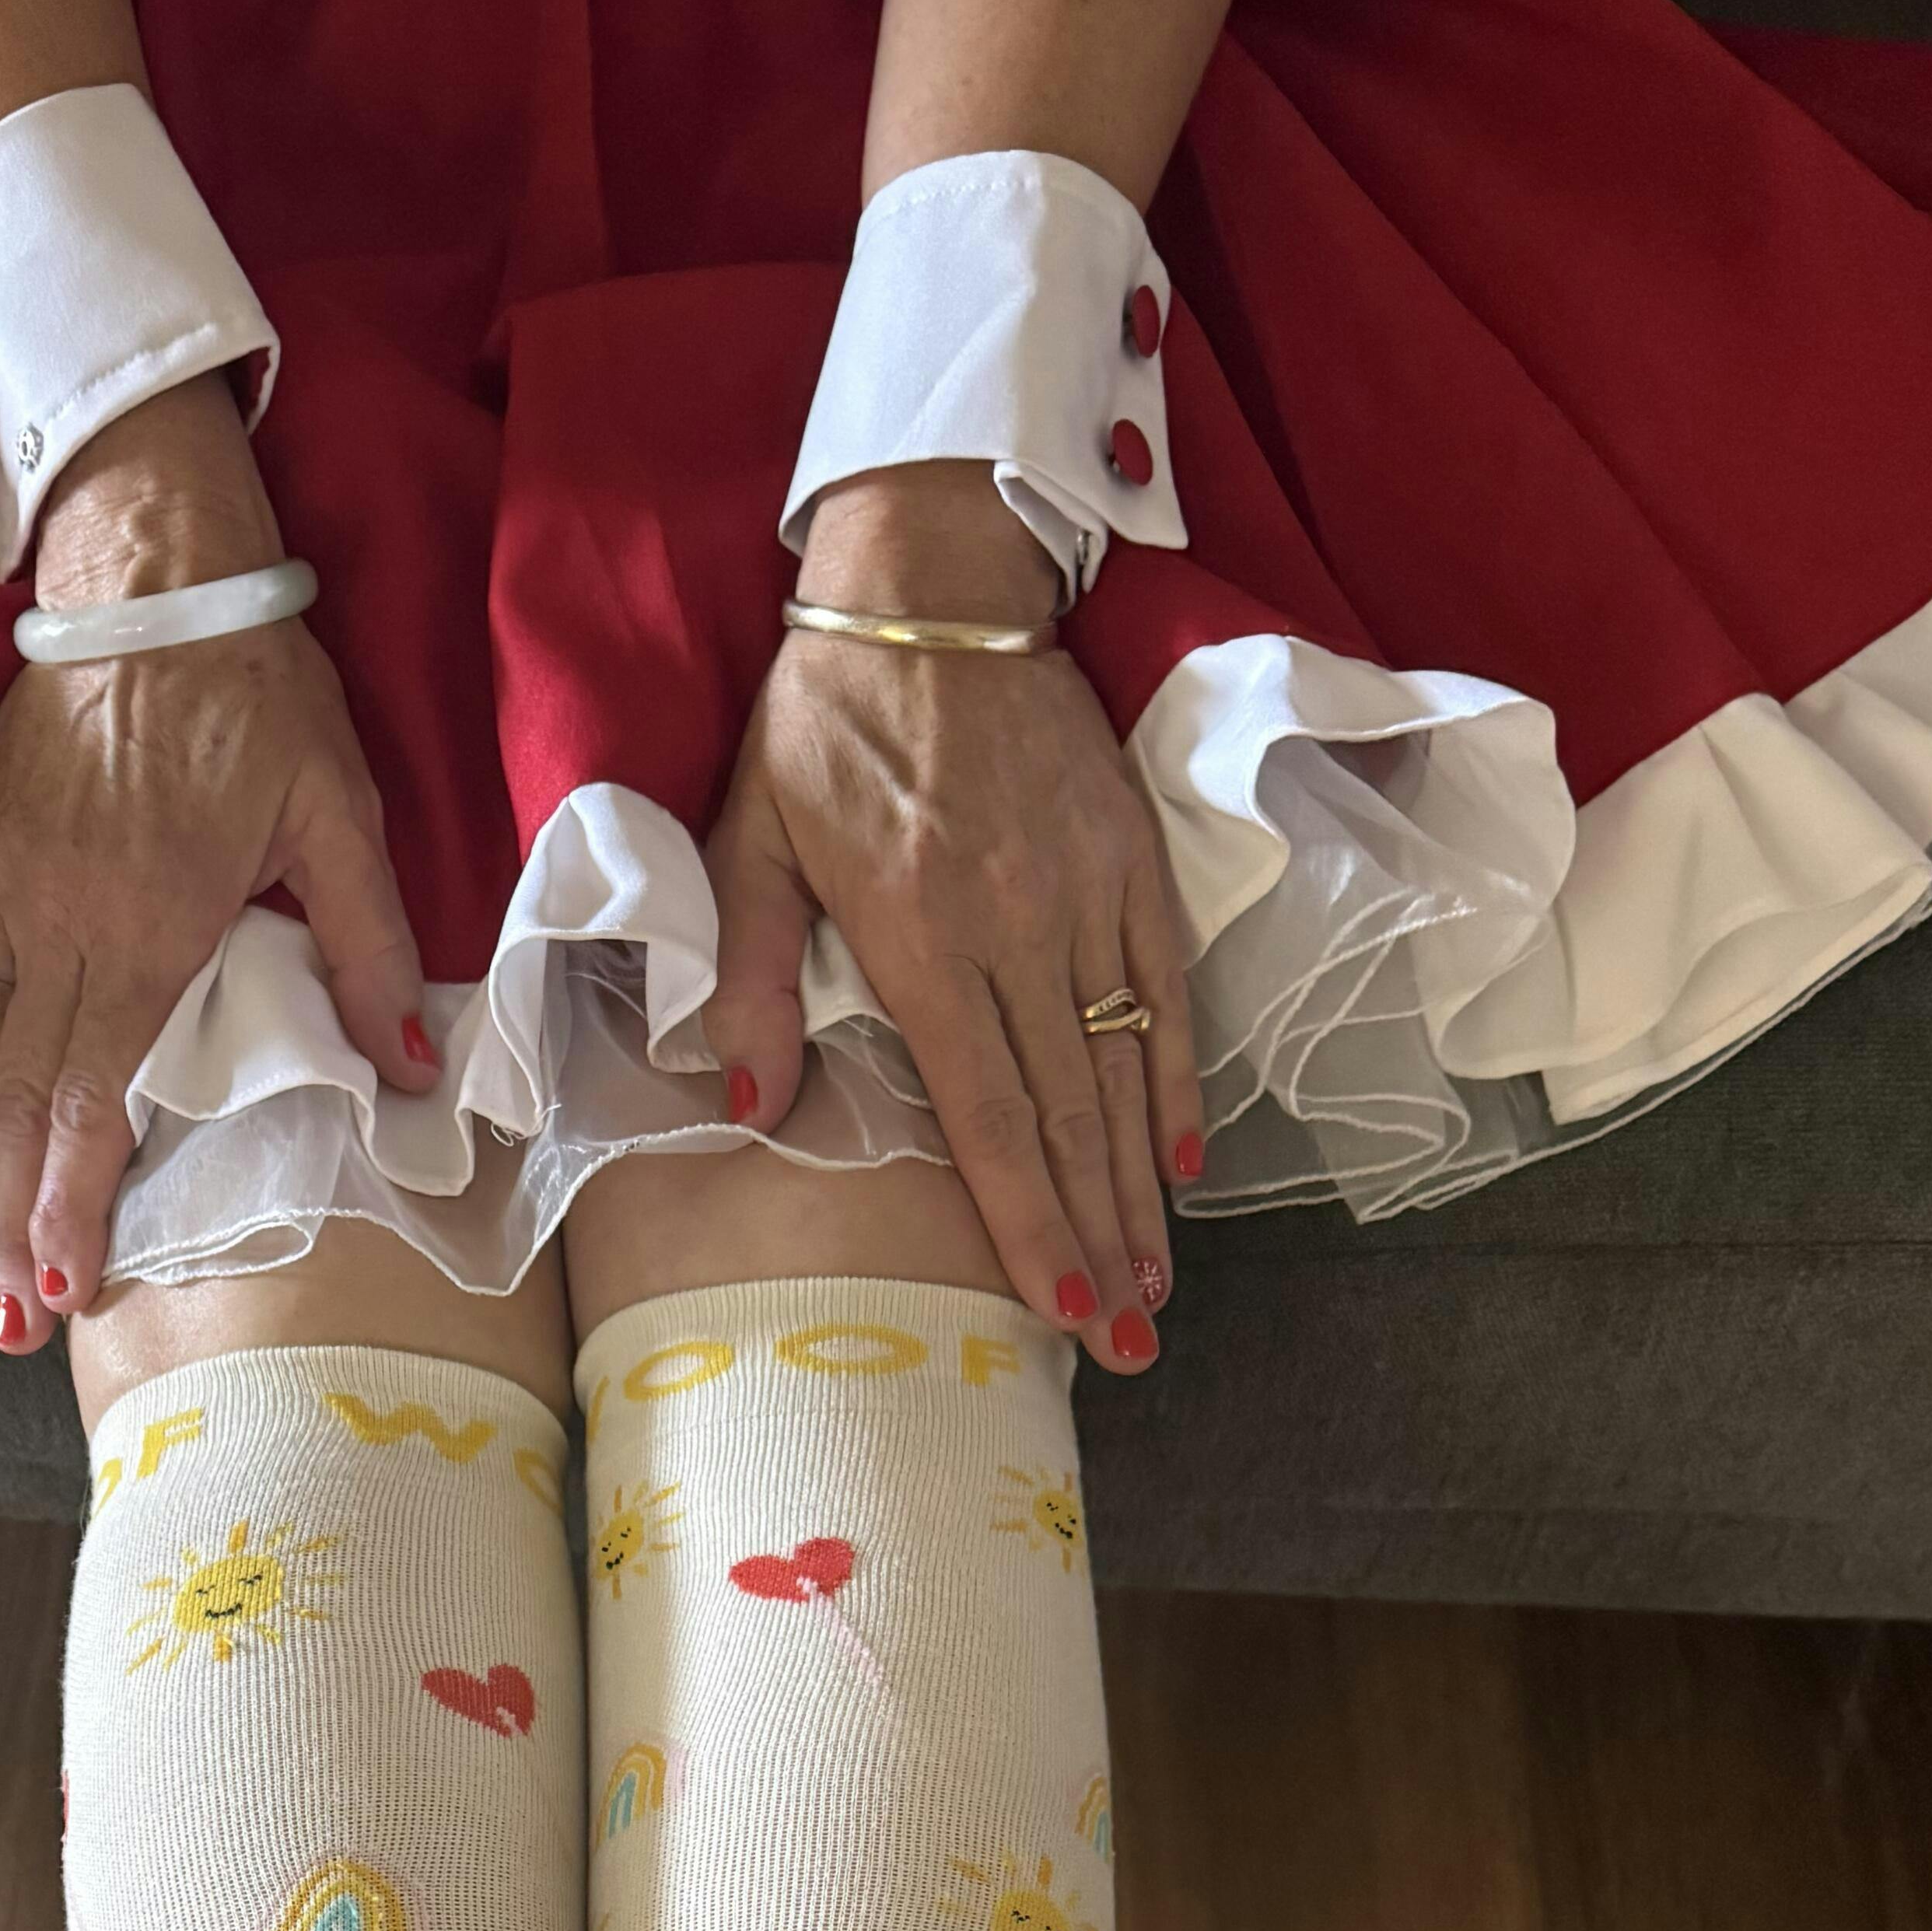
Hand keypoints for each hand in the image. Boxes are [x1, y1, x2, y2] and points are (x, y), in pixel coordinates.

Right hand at [0, 372, 444, 1349]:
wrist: (154, 573)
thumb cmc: (258, 693)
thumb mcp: (341, 811)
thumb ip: (368, 946)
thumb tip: (410, 1070)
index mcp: (151, 923)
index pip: (96, 1094)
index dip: (74, 1196)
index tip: (66, 1280)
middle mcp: (61, 920)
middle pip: (22, 1099)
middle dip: (9, 1218)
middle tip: (5, 1317)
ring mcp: (4, 888)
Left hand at [701, 463, 1202, 1373]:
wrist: (930, 589)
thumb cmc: (825, 721)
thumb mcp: (750, 839)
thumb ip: (750, 978)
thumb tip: (746, 1111)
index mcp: (918, 936)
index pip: (986, 1112)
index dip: (1027, 1218)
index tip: (1060, 1305)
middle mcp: (1014, 928)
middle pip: (1067, 1114)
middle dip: (1099, 1237)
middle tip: (1127, 1342)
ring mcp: (1084, 893)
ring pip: (1124, 1067)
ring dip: (1143, 1184)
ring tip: (1157, 1283)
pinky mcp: (1131, 858)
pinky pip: (1166, 986)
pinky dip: (1180, 1076)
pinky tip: (1185, 1159)